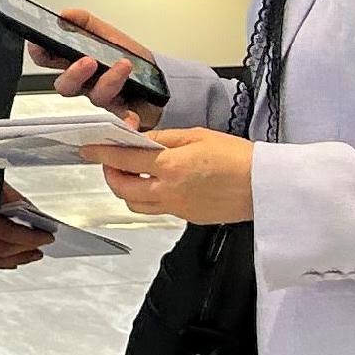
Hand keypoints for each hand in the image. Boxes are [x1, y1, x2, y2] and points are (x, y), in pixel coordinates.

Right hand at [0, 207, 55, 271]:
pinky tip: (9, 261)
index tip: (46, 235)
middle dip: (26, 248)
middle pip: (3, 248)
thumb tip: (30, 210)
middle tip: (43, 245)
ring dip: (15, 258)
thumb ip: (10, 197)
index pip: (10, 233)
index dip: (30, 237)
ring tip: (31, 255)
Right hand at [44, 4, 165, 130]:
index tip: (40, 46)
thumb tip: (65, 15)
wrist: (160, 79)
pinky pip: (121, 118)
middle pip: (65, 85)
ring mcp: (102, 99)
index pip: (49, 60)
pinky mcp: (120, 113)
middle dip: (73, 74)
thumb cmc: (131, 59)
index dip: (40, 54)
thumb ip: (86, 23)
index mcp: (77, 62)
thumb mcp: (108, 35)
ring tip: (123, 66)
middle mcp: (86, 83)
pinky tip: (130, 118)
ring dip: (109, 81)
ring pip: (95, 97)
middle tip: (87, 61)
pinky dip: (125, 119)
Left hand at [81, 123, 255, 224]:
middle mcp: (169, 192)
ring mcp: (177, 208)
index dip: (102, 153)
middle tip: (113, 160)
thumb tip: (139, 140)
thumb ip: (163, 139)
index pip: (124, 160)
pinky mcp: (188, 218)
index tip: (88, 149)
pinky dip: (150, 196)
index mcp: (170, 167)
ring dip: (128, 188)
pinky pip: (158, 209)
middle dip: (111, 174)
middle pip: (123, 188)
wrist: (266, 187)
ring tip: (135, 172)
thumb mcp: (196, 136)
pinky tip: (161, 182)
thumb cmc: (238, 157)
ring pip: (137, 204)